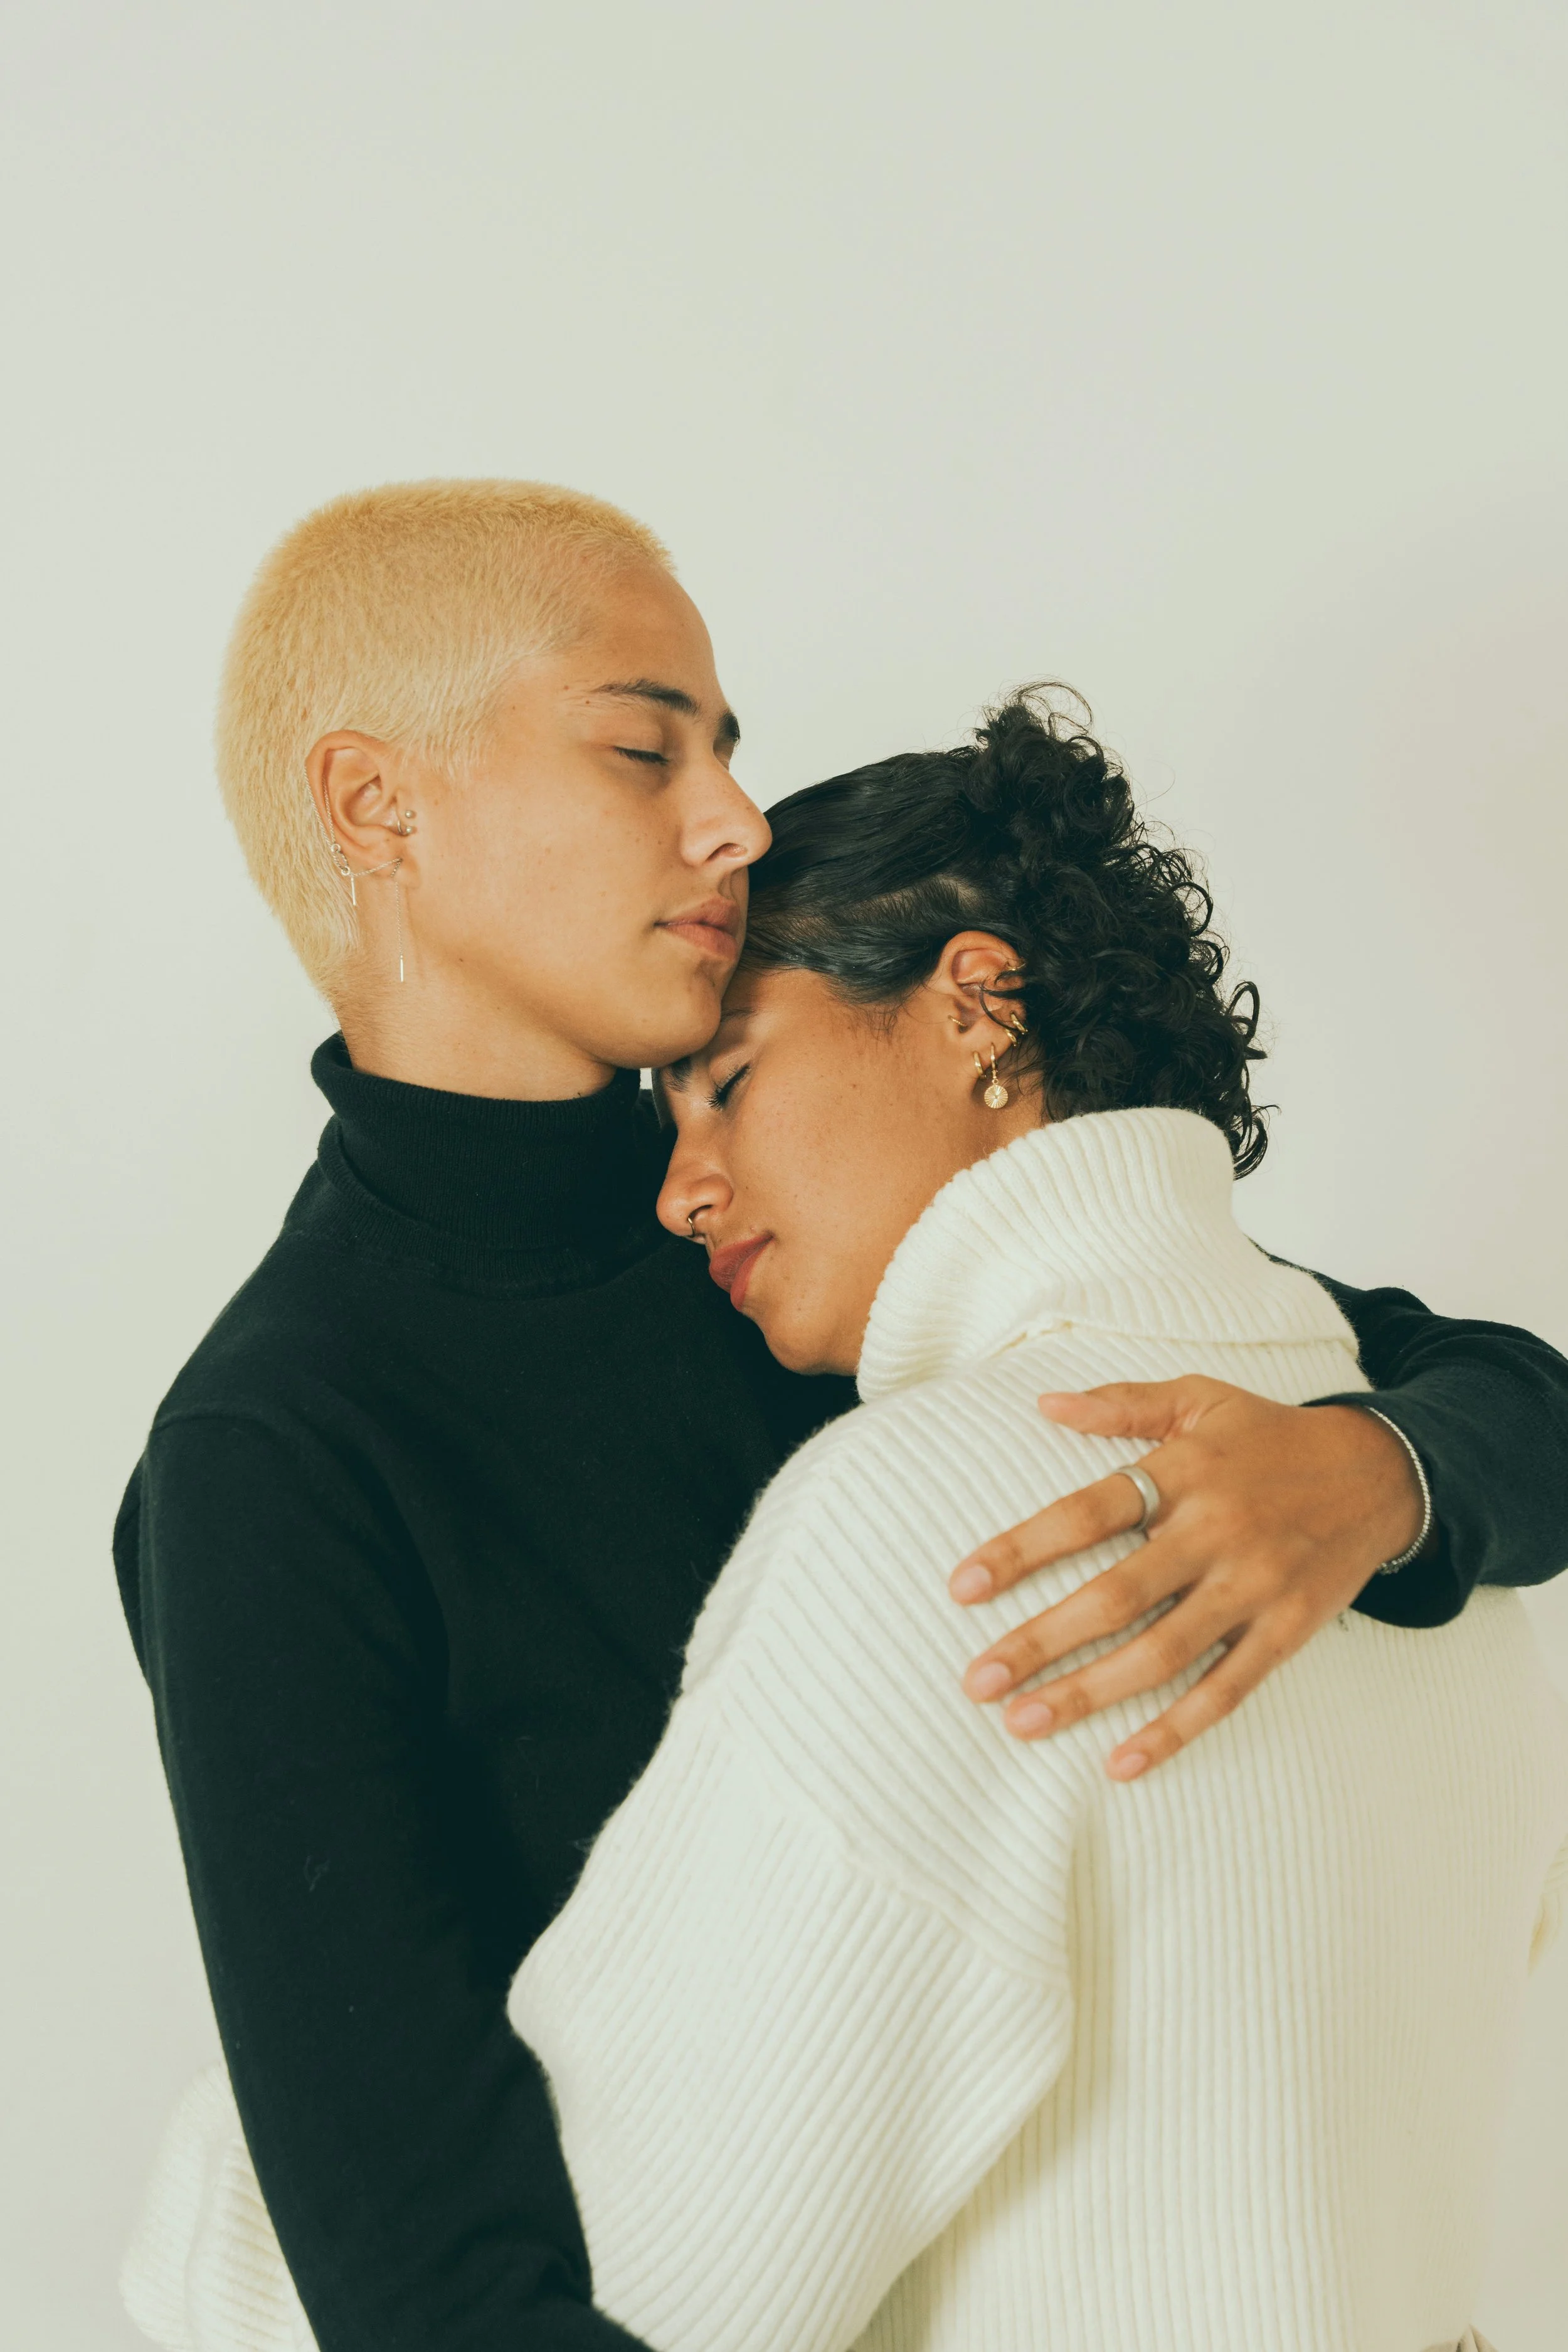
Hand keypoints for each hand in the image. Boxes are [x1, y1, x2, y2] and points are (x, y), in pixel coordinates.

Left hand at [949, 1376, 1427, 1780]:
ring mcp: (1254, 1586)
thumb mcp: (1201, 1397)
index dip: (1021, 1550)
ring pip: (1161, 1653)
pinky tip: (1122, 1761)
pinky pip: (1225, 1690)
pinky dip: (1175, 1730)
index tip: (962, 1587)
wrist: (1384, 1471)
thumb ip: (1122, 1403)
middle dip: (1040, 1642)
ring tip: (1023, 1723)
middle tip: (977, 1681)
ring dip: (1089, 1693)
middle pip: (1114, 1595)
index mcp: (1184, 1471)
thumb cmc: (1272, 1436)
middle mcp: (1215, 1531)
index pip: (1085, 1513)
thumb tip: (1045, 1404)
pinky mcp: (1288, 1630)